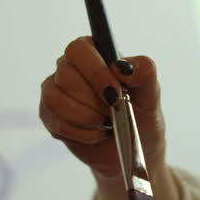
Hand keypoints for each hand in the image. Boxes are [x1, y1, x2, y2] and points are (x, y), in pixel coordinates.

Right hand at [38, 37, 165, 180]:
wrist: (129, 150)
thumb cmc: (141, 117)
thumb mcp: (151, 95)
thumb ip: (145, 73)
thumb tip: (124, 66)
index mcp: (94, 52)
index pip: (79, 49)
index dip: (95, 71)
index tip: (115, 93)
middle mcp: (69, 67)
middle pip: (65, 74)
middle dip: (92, 100)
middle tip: (113, 112)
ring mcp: (55, 90)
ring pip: (55, 98)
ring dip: (85, 117)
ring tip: (106, 123)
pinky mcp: (49, 115)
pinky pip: (55, 121)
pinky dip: (81, 132)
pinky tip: (96, 134)